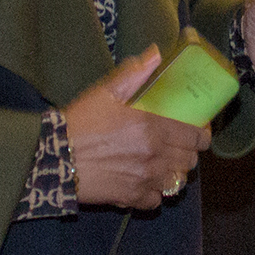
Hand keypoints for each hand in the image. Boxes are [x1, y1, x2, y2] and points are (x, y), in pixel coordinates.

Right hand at [65, 48, 210, 209]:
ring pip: (177, 182)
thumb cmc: (80, 122)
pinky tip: (143, 181)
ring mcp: (144, 179)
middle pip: (190, 161)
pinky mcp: (131, 198)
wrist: (53, 157)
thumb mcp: (105, 92)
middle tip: (178, 144)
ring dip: (173, 172)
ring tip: (163, 163)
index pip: (196, 136)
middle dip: (188, 152)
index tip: (196, 128)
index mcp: (153, 127)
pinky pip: (155, 200)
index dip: (201, 133)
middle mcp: (155, 156)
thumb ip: (134, 74)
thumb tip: (155, 54)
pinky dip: (154, 192)